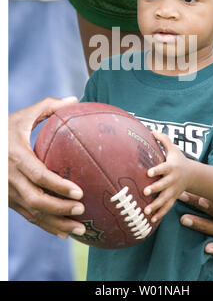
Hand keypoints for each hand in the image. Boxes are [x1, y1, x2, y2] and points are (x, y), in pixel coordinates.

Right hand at [9, 96, 85, 238]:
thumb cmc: (3, 130)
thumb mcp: (21, 116)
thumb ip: (47, 107)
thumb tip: (74, 100)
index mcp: (16, 157)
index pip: (39, 175)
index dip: (58, 186)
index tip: (80, 191)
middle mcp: (10, 178)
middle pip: (36, 200)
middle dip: (60, 208)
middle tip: (82, 209)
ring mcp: (8, 193)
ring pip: (32, 213)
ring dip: (56, 224)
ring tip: (81, 229)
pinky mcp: (8, 201)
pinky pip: (28, 216)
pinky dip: (46, 227)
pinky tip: (64, 233)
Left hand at [143, 131, 188, 222]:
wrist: (193, 175)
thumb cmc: (178, 160)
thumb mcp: (173, 149)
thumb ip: (163, 140)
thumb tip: (152, 130)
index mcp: (171, 167)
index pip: (163, 168)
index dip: (156, 170)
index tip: (148, 172)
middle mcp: (172, 180)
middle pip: (163, 185)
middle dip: (155, 189)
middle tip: (145, 192)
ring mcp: (173, 191)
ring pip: (164, 199)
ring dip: (156, 206)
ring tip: (146, 212)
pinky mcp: (173, 198)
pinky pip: (167, 208)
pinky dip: (160, 214)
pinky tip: (151, 221)